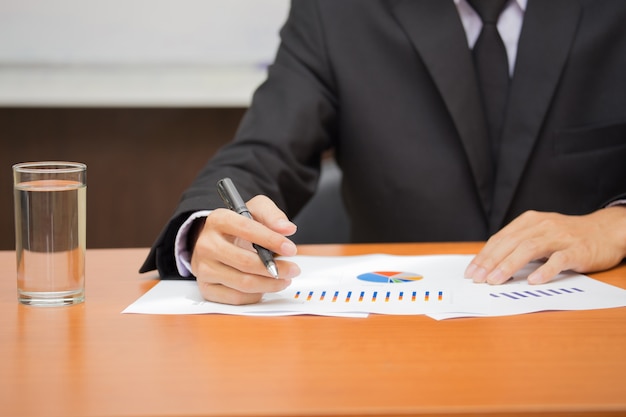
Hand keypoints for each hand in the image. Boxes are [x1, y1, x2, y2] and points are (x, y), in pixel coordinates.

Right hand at [190, 195, 299, 304]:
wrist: (217, 242)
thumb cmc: (239, 227)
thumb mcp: (255, 211)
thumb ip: (273, 215)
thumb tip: (287, 229)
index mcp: (218, 220)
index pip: (246, 229)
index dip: (271, 240)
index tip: (290, 249)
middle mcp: (206, 244)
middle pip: (245, 261)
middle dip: (275, 268)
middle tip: (293, 269)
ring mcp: (203, 268)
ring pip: (243, 283)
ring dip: (270, 284)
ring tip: (284, 279)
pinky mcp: (206, 287)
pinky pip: (236, 298)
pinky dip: (256, 295)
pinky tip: (265, 287)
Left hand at [465, 207, 625, 284]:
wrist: (606, 231)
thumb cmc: (568, 236)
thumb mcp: (540, 234)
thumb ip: (518, 244)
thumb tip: (491, 264)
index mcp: (530, 221)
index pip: (501, 238)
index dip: (484, 255)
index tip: (471, 271)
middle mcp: (542, 226)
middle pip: (510, 243)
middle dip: (491, 261)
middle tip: (477, 278)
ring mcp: (560, 237)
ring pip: (529, 249)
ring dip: (509, 265)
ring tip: (495, 280)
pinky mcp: (577, 250)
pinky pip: (559, 260)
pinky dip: (545, 270)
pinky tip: (533, 280)